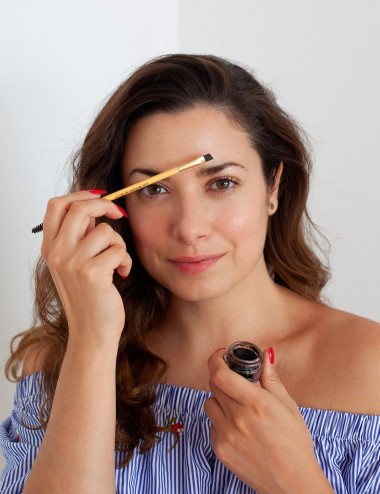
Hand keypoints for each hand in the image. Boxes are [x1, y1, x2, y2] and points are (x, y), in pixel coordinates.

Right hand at [41, 190, 131, 347]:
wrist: (92, 332)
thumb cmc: (89, 297)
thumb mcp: (75, 263)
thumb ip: (79, 236)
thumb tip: (95, 207)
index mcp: (50, 247)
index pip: (57, 205)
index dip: (80, 195)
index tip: (99, 197)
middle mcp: (57, 252)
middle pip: (80, 207)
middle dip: (105, 205)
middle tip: (120, 214)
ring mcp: (72, 262)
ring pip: (106, 231)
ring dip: (118, 245)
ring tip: (116, 262)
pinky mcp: (92, 272)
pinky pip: (118, 249)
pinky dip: (126, 260)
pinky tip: (121, 274)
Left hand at [204, 348, 332, 493]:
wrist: (292, 485)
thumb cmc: (295, 444)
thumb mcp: (289, 406)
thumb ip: (271, 379)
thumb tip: (266, 355)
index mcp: (257, 404)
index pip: (220, 374)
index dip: (216, 360)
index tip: (221, 355)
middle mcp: (238, 419)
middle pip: (214, 385)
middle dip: (222, 377)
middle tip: (234, 380)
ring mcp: (227, 436)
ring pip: (209, 403)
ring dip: (219, 398)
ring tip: (237, 406)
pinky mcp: (220, 450)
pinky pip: (211, 424)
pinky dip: (220, 419)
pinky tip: (237, 426)